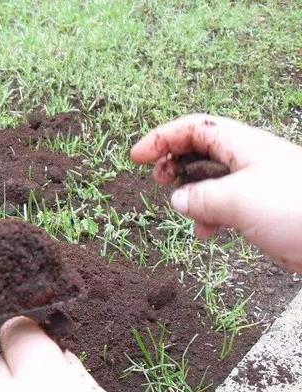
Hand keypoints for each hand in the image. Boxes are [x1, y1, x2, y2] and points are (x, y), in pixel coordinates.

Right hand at [131, 114, 301, 271]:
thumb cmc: (295, 209)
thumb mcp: (236, 200)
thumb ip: (199, 198)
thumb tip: (177, 199)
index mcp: (241, 144)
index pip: (193, 128)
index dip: (162, 138)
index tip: (136, 157)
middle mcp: (245, 159)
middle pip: (198, 149)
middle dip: (173, 162)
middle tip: (157, 180)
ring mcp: (252, 184)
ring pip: (208, 179)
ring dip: (188, 191)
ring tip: (178, 206)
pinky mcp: (258, 208)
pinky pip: (221, 204)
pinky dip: (206, 214)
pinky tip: (206, 231)